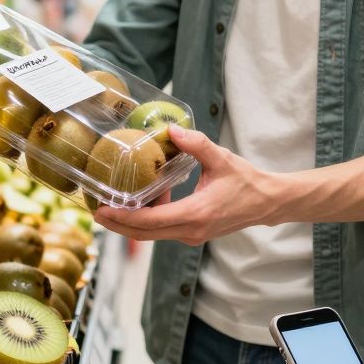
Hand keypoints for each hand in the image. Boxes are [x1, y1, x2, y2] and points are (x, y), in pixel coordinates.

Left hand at [93, 125, 282, 245]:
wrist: (267, 202)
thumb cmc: (246, 181)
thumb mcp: (221, 158)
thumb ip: (196, 143)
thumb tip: (170, 128)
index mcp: (196, 213)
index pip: (150, 221)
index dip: (123, 218)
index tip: (102, 210)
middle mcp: (191, 230)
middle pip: (144, 234)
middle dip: (118, 225)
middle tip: (95, 212)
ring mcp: (192, 235)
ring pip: (152, 234)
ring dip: (131, 223)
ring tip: (111, 207)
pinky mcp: (193, 234)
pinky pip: (163, 230)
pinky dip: (148, 220)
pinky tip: (142, 201)